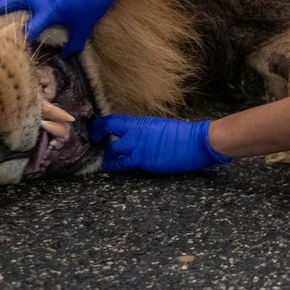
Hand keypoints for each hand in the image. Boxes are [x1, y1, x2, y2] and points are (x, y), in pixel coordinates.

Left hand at [90, 115, 230, 173]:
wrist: (197, 141)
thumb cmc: (183, 134)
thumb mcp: (158, 126)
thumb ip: (144, 130)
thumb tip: (134, 134)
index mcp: (140, 122)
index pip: (112, 121)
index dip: (99, 126)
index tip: (93, 130)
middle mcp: (136, 133)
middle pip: (108, 135)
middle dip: (98, 140)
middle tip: (93, 146)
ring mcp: (138, 148)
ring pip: (112, 152)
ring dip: (105, 157)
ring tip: (101, 160)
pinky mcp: (144, 161)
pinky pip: (124, 165)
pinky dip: (115, 166)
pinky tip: (110, 168)